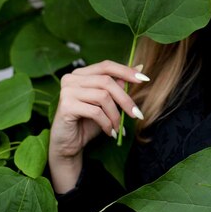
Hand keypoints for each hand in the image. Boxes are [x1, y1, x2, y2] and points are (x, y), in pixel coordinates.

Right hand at [48, 60, 148, 192]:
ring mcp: (67, 91)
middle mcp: (71, 78)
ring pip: (103, 97)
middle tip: (136, 114)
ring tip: (118, 128)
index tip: (144, 79)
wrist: (68, 145)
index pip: (106, 66)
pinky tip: (110, 132)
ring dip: (115, 115)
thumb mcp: (107, 103)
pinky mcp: (66, 106)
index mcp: (81, 74)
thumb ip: (118, 86)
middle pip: (107, 81)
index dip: (126, 71)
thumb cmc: (87, 123)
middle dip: (125, 99)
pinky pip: (95, 111)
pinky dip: (107, 123)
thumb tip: (139, 68)